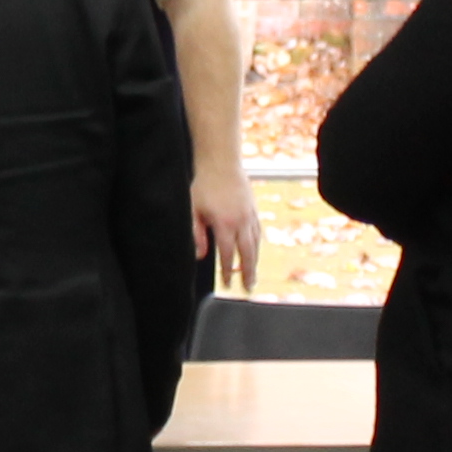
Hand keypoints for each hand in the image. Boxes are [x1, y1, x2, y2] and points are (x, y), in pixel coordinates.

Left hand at [191, 163, 263, 289]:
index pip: (227, 254)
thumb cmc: (204, 185)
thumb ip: (196, 234)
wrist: (221, 163)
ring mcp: (250, 215)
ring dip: (254, 262)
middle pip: (247, 254)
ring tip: (253, 276)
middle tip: (248, 288)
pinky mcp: (254, 209)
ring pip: (255, 244)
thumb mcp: (194, 210)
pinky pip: (258, 232)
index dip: (227, 271)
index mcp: (225, 224)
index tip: (227, 284)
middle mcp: (241, 222)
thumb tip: (200, 255)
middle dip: (247, 273)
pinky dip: (257, 245)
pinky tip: (255, 252)